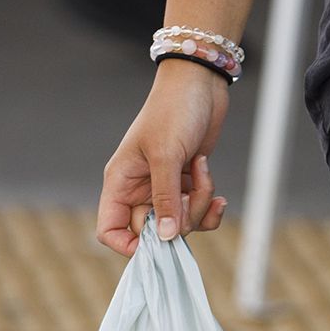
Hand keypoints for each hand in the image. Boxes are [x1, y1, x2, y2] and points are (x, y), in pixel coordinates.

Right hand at [97, 59, 231, 256]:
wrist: (200, 84)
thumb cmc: (174, 110)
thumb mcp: (166, 155)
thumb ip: (166, 199)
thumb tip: (166, 238)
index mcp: (121, 182)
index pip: (111, 230)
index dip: (129, 245)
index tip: (158, 241)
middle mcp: (139, 189)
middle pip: (154, 231)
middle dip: (180, 218)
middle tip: (191, 191)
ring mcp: (163, 189)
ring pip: (180, 223)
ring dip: (199, 204)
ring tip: (202, 171)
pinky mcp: (186, 184)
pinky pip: (197, 213)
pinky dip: (209, 206)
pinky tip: (218, 194)